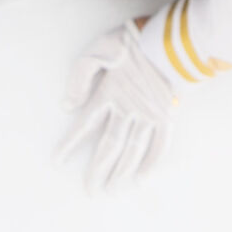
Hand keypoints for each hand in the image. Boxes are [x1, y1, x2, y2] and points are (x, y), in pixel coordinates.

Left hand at [54, 22, 177, 191]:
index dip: (70, 144)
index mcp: (109, 94)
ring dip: (121, 173)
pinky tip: (140, 179)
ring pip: (132, 151)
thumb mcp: (99, 49)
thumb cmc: (135, 41)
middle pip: (109, 146)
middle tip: (90, 191)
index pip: (84, 125)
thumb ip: (81, 76)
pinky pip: (159, 146)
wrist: (173, 41)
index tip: (58, 162)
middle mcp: (127, 110)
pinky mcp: (168, 116)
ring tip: (112, 191)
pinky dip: (150, 164)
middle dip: (97, 170)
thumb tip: (68, 105)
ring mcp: (149, 115)